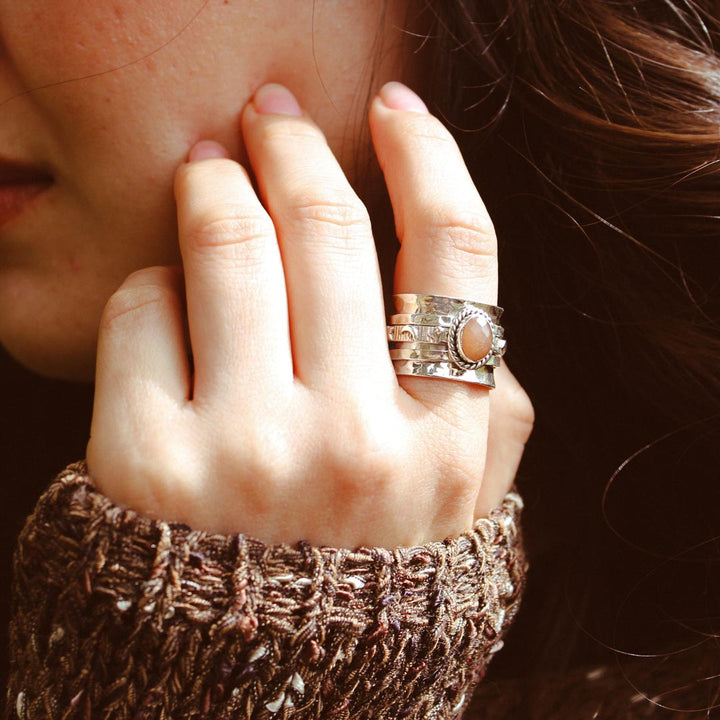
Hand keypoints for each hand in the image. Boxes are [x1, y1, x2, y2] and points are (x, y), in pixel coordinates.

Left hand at [86, 82, 532, 547]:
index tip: (396, 110)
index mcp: (442, 444)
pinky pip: (142, 310)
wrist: (250, 684)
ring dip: (214, 184)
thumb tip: (481, 326)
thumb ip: (491, 422)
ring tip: (208, 164)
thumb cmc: (358, 586)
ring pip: (227, 246)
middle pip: (329, 229)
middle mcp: (355, 442)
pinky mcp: (144, 464)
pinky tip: (165, 301)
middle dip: (297, 144)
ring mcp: (248, 452)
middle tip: (273, 114)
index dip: (429, 156)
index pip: (456, 252)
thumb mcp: (461, 517)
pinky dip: (150, 285)